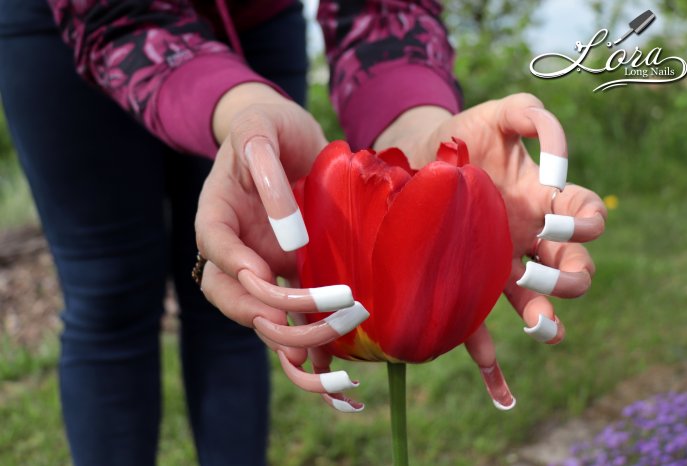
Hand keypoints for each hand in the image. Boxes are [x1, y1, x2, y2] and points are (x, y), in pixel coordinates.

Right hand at [195, 83, 369, 402]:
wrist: (286, 138)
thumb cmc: (268, 126)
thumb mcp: (261, 130)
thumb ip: (264, 169)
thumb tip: (289, 236)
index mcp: (217, 217)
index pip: (218, 250)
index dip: (240, 268)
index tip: (270, 275)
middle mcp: (236, 251)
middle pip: (237, 299)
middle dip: (274, 318)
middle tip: (325, 319)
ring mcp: (262, 269)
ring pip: (265, 321)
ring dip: (296, 348)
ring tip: (336, 375)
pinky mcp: (289, 278)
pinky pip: (294, 319)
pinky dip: (311, 351)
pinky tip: (338, 375)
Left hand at [376, 94, 605, 408]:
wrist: (415, 156)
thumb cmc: (463, 134)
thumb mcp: (501, 113)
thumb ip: (535, 118)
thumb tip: (557, 156)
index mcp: (544, 201)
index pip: (586, 219)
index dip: (587, 224)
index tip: (563, 219)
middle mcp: (526, 239)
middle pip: (571, 270)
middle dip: (571, 278)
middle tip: (547, 270)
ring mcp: (496, 266)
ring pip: (533, 305)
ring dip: (543, 319)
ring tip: (539, 327)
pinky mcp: (464, 282)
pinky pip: (479, 330)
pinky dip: (492, 363)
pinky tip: (500, 392)